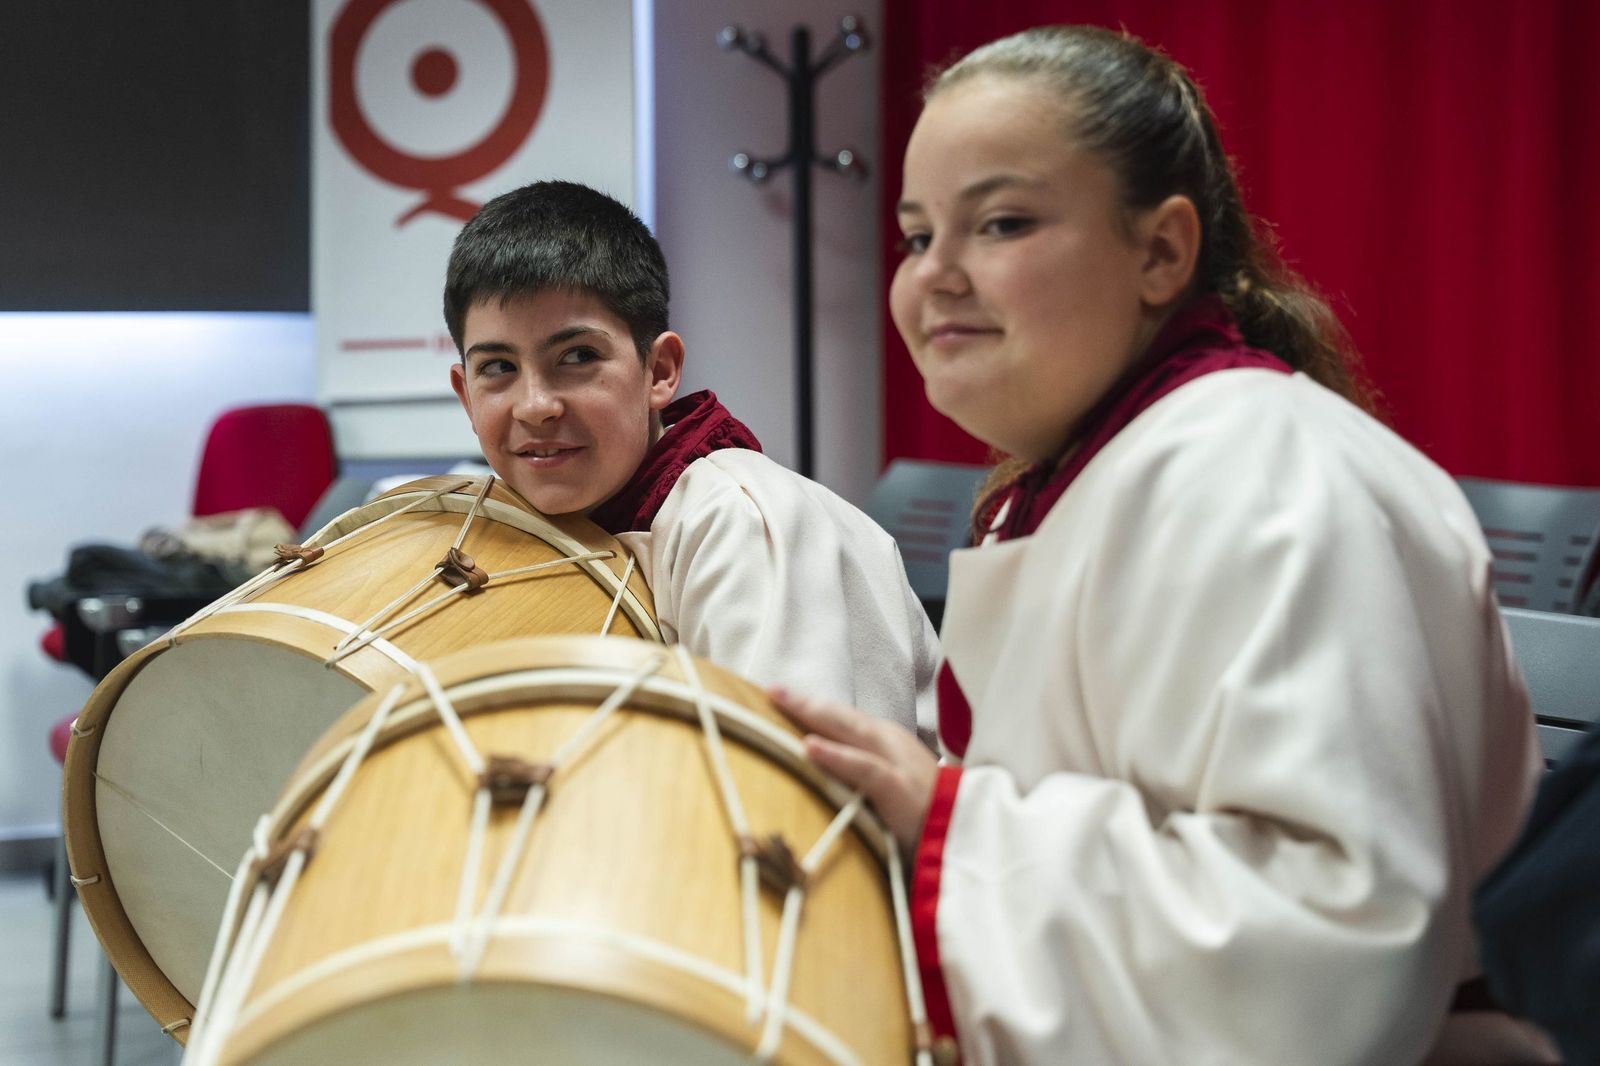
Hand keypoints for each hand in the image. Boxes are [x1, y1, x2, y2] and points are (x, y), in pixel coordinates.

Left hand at [769, 686, 936, 856]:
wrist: (967, 833)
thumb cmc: (926, 814)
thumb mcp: (891, 786)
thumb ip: (861, 777)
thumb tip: (822, 776)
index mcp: (886, 742)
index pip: (844, 720)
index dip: (813, 708)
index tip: (782, 697)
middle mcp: (889, 742)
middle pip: (841, 717)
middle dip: (806, 702)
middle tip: (773, 690)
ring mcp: (895, 761)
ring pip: (849, 730)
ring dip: (813, 714)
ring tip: (781, 702)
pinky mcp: (898, 786)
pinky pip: (862, 767)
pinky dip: (835, 755)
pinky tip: (809, 746)